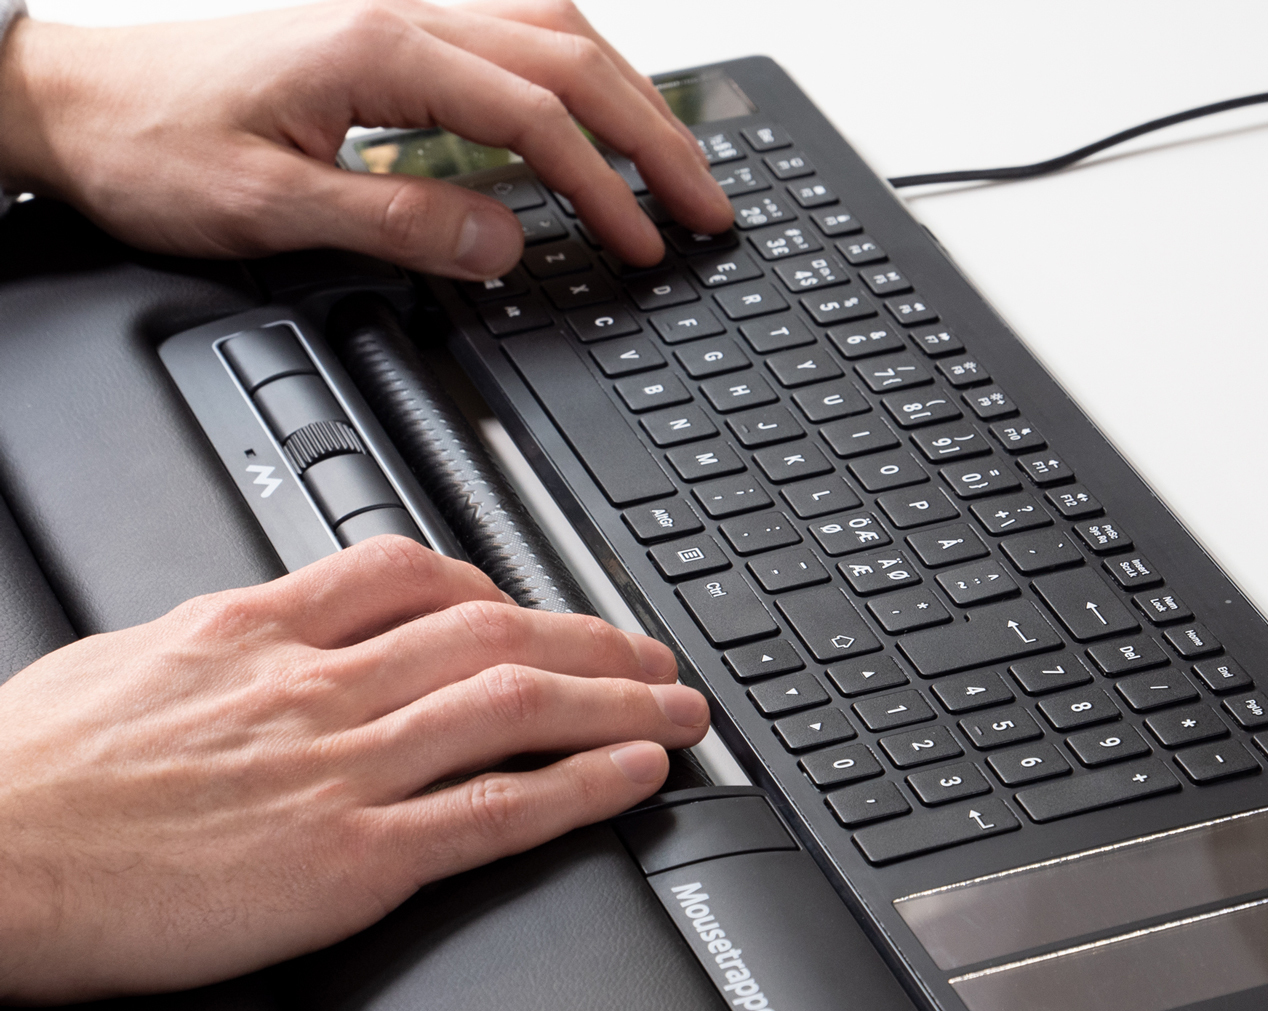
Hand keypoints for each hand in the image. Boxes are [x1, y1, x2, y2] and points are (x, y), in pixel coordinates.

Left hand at [0, 0, 734, 277]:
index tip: (645, 244)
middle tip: (708, 204)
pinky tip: (594, 108)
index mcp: (379, 50)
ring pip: (553, 29)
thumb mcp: (270, 206)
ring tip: (675, 161)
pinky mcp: (388, 30)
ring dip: (628, 94)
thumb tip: (506, 241)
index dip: (604, 186)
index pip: (534, 116)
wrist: (73, 99)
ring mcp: (399, 12)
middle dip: (654, 135)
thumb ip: (399, 222)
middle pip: (570, 57)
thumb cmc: (153, 145)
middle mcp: (401, 13)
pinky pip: (513, 31)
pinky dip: (575, 72)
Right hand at [0, 537, 709, 1003]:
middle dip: (592, 637)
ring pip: (517, 707)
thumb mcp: (121, 665)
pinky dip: (581, 786)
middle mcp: (315, 688)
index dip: (497, 584)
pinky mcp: (350, 859)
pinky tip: (635, 774)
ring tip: (679, 706)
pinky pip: (496, 811)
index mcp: (253, 631)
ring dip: (618, 701)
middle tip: (651, 651)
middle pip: (494, 632)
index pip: (407, 573)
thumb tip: (256, 642)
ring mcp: (342, 770)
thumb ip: (216, 649)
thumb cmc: (26, 778)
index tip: (533, 602)